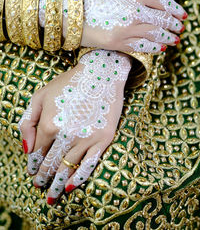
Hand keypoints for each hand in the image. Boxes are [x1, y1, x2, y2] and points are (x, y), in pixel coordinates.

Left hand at [19, 50, 131, 204]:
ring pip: (66, 168)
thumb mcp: (40, 95)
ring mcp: (86, 138)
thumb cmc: (68, 83)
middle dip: (42, 177)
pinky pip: (88, 165)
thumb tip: (26, 148)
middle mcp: (66, 135)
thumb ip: (28, 121)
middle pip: (50, 163)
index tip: (31, 172)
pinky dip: (78, 179)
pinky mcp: (102, 140)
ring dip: (56, 184)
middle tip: (39, 185)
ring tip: (50, 196)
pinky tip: (69, 187)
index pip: (37, 152)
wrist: (101, 74)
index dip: (32, 164)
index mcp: (49, 124)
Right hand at [77, 0, 186, 52]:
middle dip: (174, 25)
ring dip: (168, 38)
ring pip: (154, 35)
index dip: (175, 9)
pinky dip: (153, 48)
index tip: (182, 14)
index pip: (162, 3)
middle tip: (181, 28)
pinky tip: (160, 48)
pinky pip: (140, 47)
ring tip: (175, 40)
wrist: (64, 10)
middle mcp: (134, 14)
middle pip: (161, 21)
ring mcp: (126, 30)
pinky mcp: (116, 43)